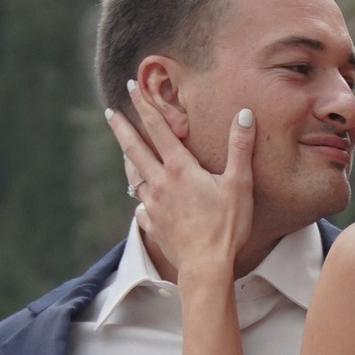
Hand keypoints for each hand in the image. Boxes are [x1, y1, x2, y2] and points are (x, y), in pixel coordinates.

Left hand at [106, 89, 253, 290]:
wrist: (206, 268)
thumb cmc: (226, 227)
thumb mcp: (240, 184)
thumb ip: (240, 147)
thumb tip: (244, 114)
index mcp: (179, 168)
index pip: (158, 128)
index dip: (145, 104)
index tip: (131, 86)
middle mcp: (160, 183)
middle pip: (134, 149)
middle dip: (121, 127)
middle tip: (109, 111)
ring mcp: (153, 206)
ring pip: (134, 177)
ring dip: (127, 160)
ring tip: (123, 151)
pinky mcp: (154, 225)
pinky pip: (142, 208)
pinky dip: (141, 201)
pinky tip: (141, 203)